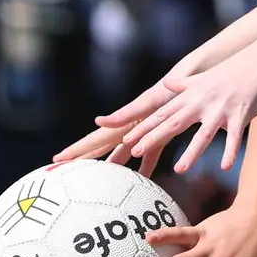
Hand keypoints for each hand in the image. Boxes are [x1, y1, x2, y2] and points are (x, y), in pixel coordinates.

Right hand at [54, 75, 179, 175]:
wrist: (200, 73)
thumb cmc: (174, 86)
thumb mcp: (151, 99)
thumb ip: (126, 113)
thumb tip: (98, 121)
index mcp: (128, 118)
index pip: (98, 137)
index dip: (79, 149)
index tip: (57, 160)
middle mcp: (133, 123)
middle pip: (106, 146)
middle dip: (88, 159)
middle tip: (66, 176)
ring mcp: (147, 126)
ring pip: (126, 151)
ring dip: (115, 165)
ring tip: (101, 184)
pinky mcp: (165, 129)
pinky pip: (152, 151)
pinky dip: (147, 165)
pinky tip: (144, 181)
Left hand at [123, 50, 256, 175]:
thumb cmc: (235, 69)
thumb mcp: (206, 76)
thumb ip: (185, 84)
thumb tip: (167, 84)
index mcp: (193, 94)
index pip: (164, 113)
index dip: (145, 126)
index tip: (125, 139)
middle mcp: (203, 101)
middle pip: (175, 122)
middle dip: (155, 136)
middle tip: (135, 151)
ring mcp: (222, 108)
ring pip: (204, 134)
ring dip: (192, 152)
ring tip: (179, 170)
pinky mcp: (242, 114)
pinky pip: (235, 137)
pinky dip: (231, 151)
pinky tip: (226, 167)